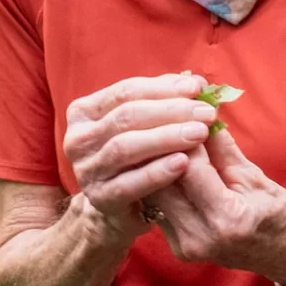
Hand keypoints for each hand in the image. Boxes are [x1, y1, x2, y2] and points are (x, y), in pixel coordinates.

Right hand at [63, 73, 217, 243]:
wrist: (121, 203)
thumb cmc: (138, 153)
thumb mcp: (146, 122)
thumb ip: (165, 98)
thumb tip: (195, 82)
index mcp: (84, 111)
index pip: (125, 91)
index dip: (163, 88)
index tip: (197, 88)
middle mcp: (78, 139)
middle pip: (127, 117)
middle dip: (171, 111)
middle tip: (207, 113)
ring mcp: (87, 171)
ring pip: (126, 147)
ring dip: (167, 138)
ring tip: (200, 133)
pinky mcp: (100, 199)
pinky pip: (130, 184)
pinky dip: (157, 171)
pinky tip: (183, 163)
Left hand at [146, 130, 285, 285]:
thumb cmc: (280, 215)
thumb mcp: (255, 176)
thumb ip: (222, 148)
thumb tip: (201, 115)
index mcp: (227, 218)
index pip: (189, 169)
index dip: (184, 137)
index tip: (184, 114)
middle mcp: (200, 237)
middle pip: (163, 183)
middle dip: (164, 149)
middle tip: (167, 122)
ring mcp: (186, 247)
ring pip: (154, 196)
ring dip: (157, 166)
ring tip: (164, 139)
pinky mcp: (178, 248)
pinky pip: (159, 209)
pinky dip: (161, 184)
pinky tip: (165, 164)